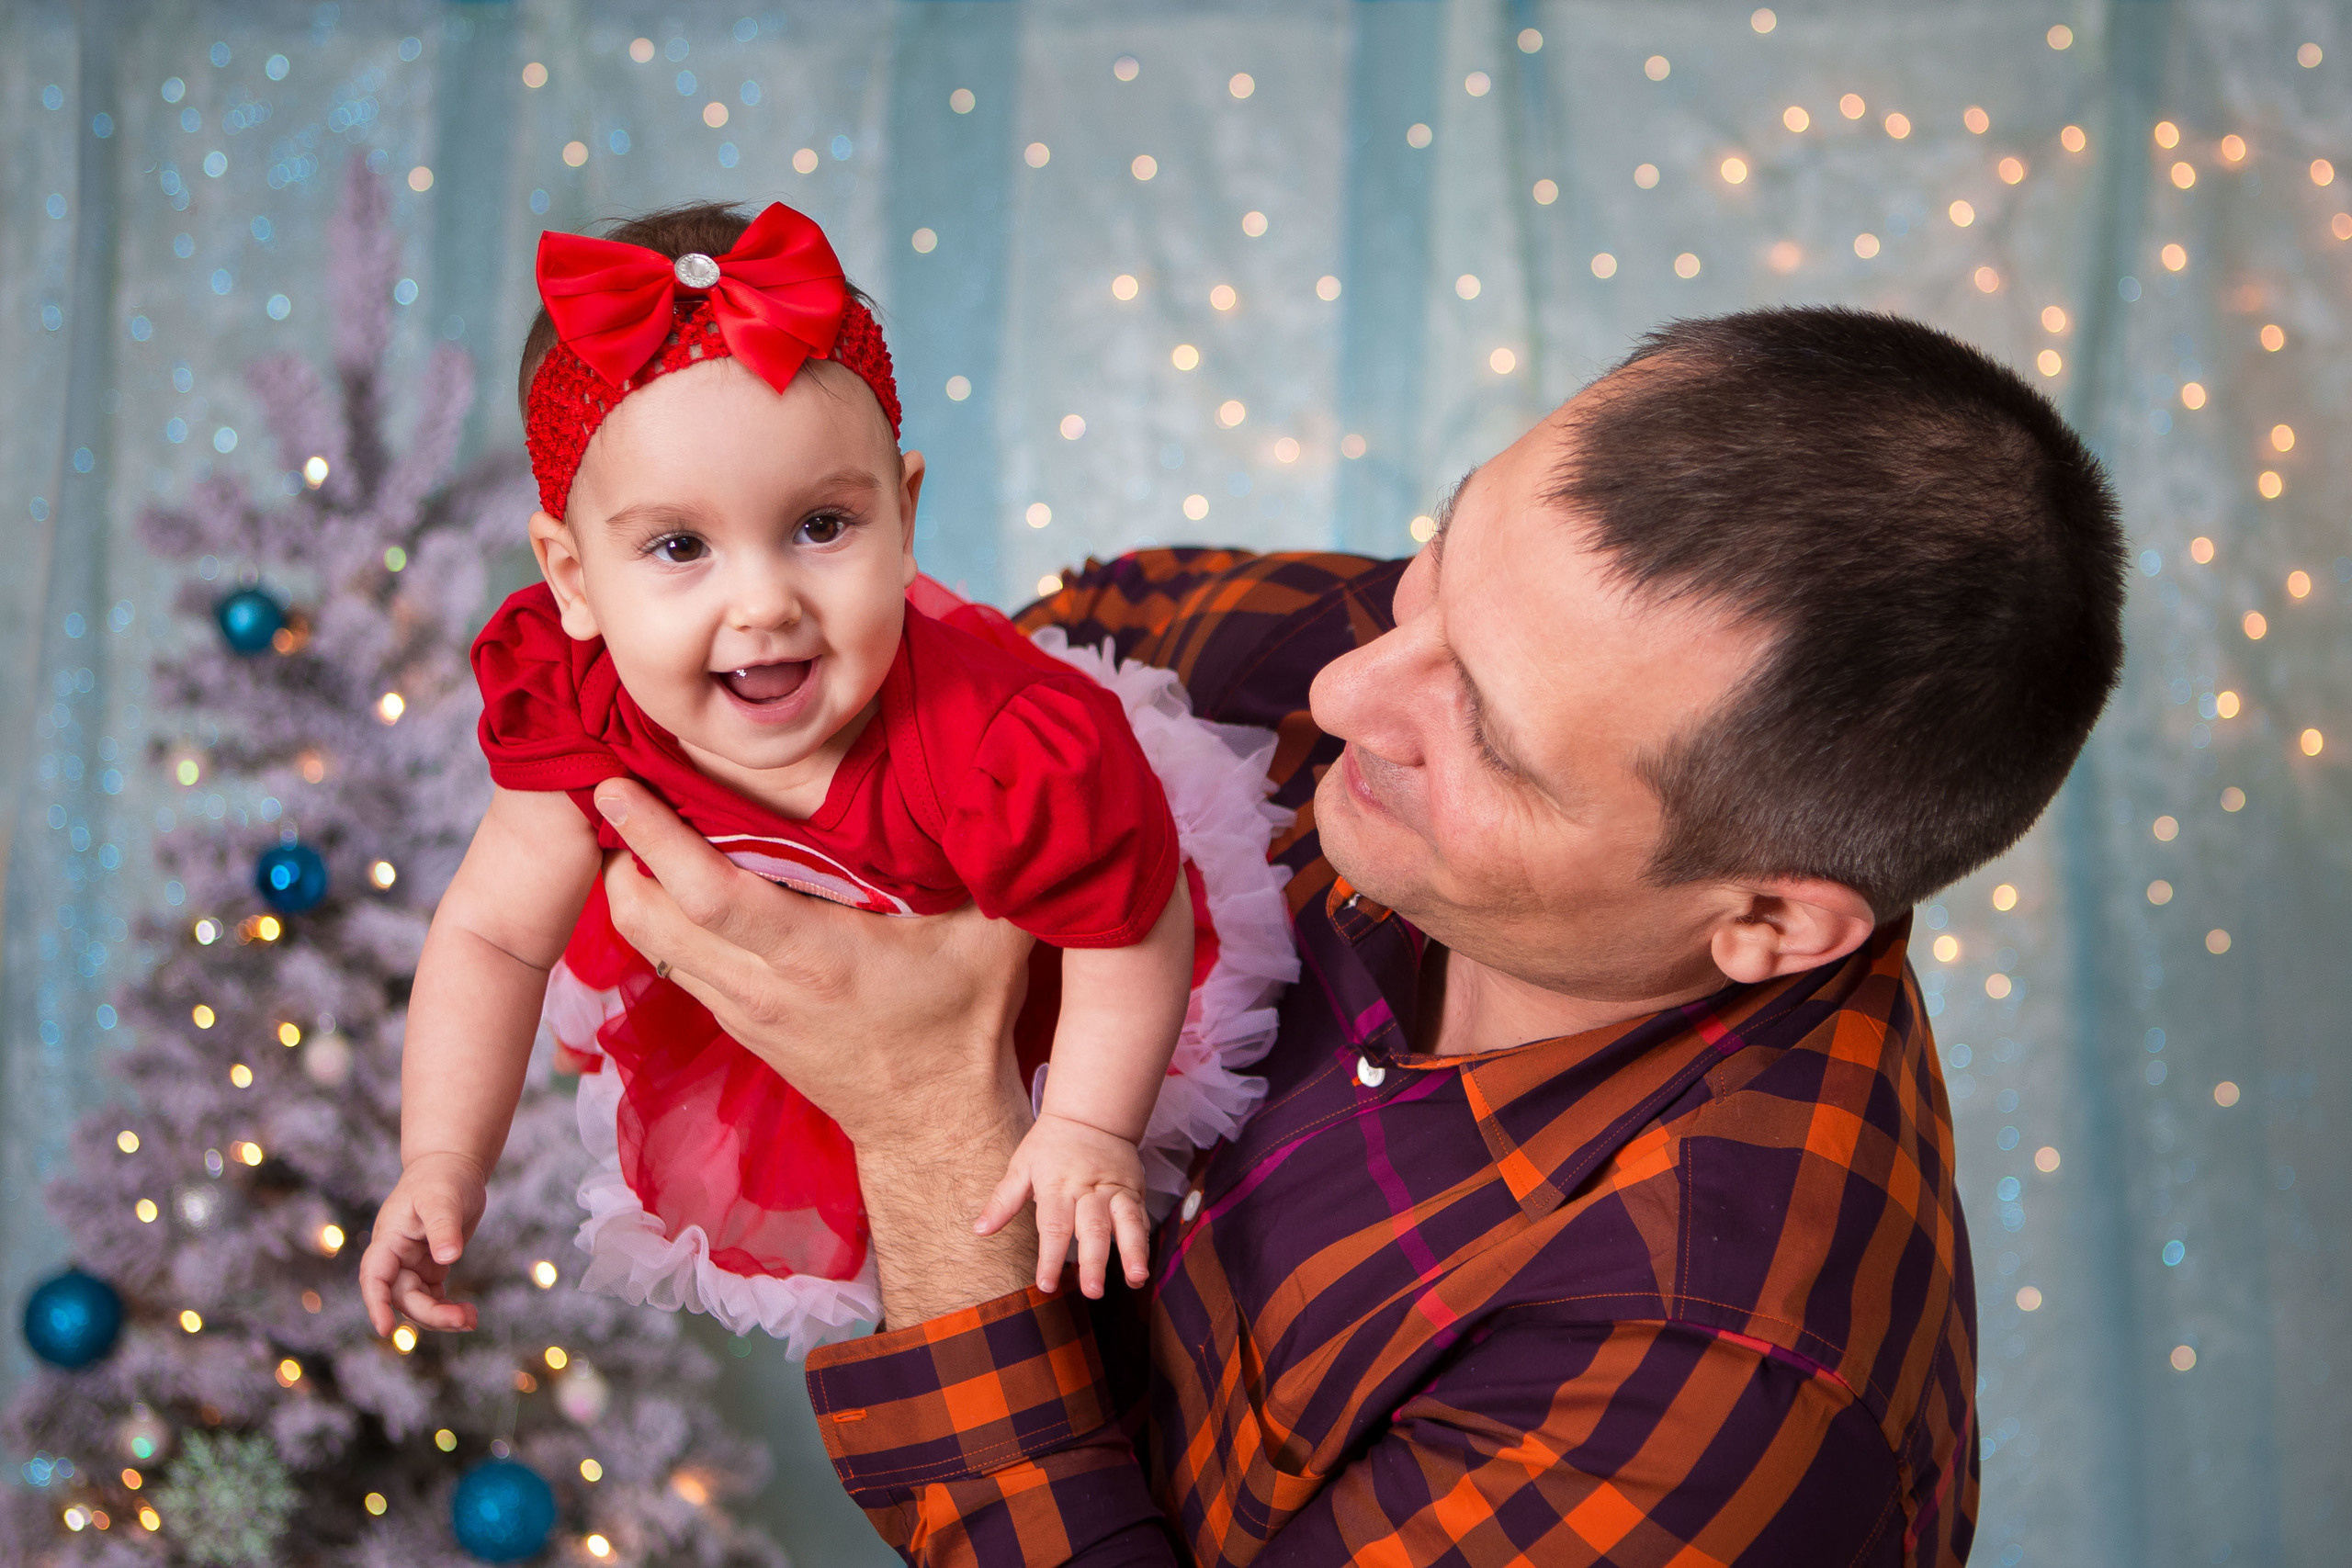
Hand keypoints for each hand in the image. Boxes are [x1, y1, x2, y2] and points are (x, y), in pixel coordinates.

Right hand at [358, 1151, 487, 1335]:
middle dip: (430, 1313)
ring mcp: (412, 1264)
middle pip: (403, 1297)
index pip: (375, 1277)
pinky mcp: (430, 1266)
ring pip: (419, 1302)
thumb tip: (448, 1259)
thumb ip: (443, 1228)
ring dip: (441, 1316)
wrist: (452, 1167)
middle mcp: (396, 1256)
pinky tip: (468, 1314)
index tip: (385, 1330)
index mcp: (389, 1240)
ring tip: (471, 1320)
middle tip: (464, 1320)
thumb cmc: (442, 1178)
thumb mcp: (443, 1199)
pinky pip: (433, 1296)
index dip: (377, 1304)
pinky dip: (448, 1307)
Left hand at [593, 780, 1030, 1142]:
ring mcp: (741, 1009)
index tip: (617, 784)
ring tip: (637, 823)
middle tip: (617, 786)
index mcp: (815, 957)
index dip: (655, 836)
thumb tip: (1001, 781)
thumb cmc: (964, 1023)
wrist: (932, 1124)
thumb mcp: (993, 936)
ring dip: (631, 884)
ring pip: (648, 941)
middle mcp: (762, 986)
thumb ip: (990, 863)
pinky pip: (674, 958)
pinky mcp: (737, 1021)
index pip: (709, 893)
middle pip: (647, 917)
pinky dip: (658, 915)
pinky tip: (673, 875)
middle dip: (619, 850)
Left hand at [978, 1112, 1151, 1298]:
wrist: (1091, 1113)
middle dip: (1094, 1262)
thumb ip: (1003, 1200)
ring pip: (1126, 1222)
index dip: (1050, 1257)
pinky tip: (1142, 1267)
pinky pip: (1140, 1217)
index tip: (1046, 1285)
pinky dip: (1143, 1242)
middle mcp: (1089, 1189)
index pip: (1053, 1226)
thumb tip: (979, 1230)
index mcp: (1057, 1185)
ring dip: (1131, 1251)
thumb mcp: (1022, 1165)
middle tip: (1092, 1292)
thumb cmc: (1050, 1144)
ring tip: (1135, 1278)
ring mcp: (1114, 1190)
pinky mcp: (1134, 1190)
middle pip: (1092, 1228)